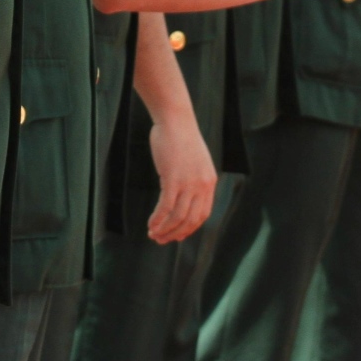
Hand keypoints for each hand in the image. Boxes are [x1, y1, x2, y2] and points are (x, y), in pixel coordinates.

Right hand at [145, 111, 216, 243]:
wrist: (176, 120)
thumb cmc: (181, 138)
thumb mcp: (194, 161)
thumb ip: (193, 179)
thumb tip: (182, 195)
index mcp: (209, 182)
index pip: (202, 215)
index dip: (189, 229)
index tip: (177, 235)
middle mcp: (202, 185)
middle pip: (190, 220)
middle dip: (175, 233)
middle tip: (161, 239)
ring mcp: (188, 183)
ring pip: (177, 216)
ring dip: (164, 229)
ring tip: (153, 234)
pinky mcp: (173, 179)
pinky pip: (165, 207)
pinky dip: (157, 219)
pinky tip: (151, 224)